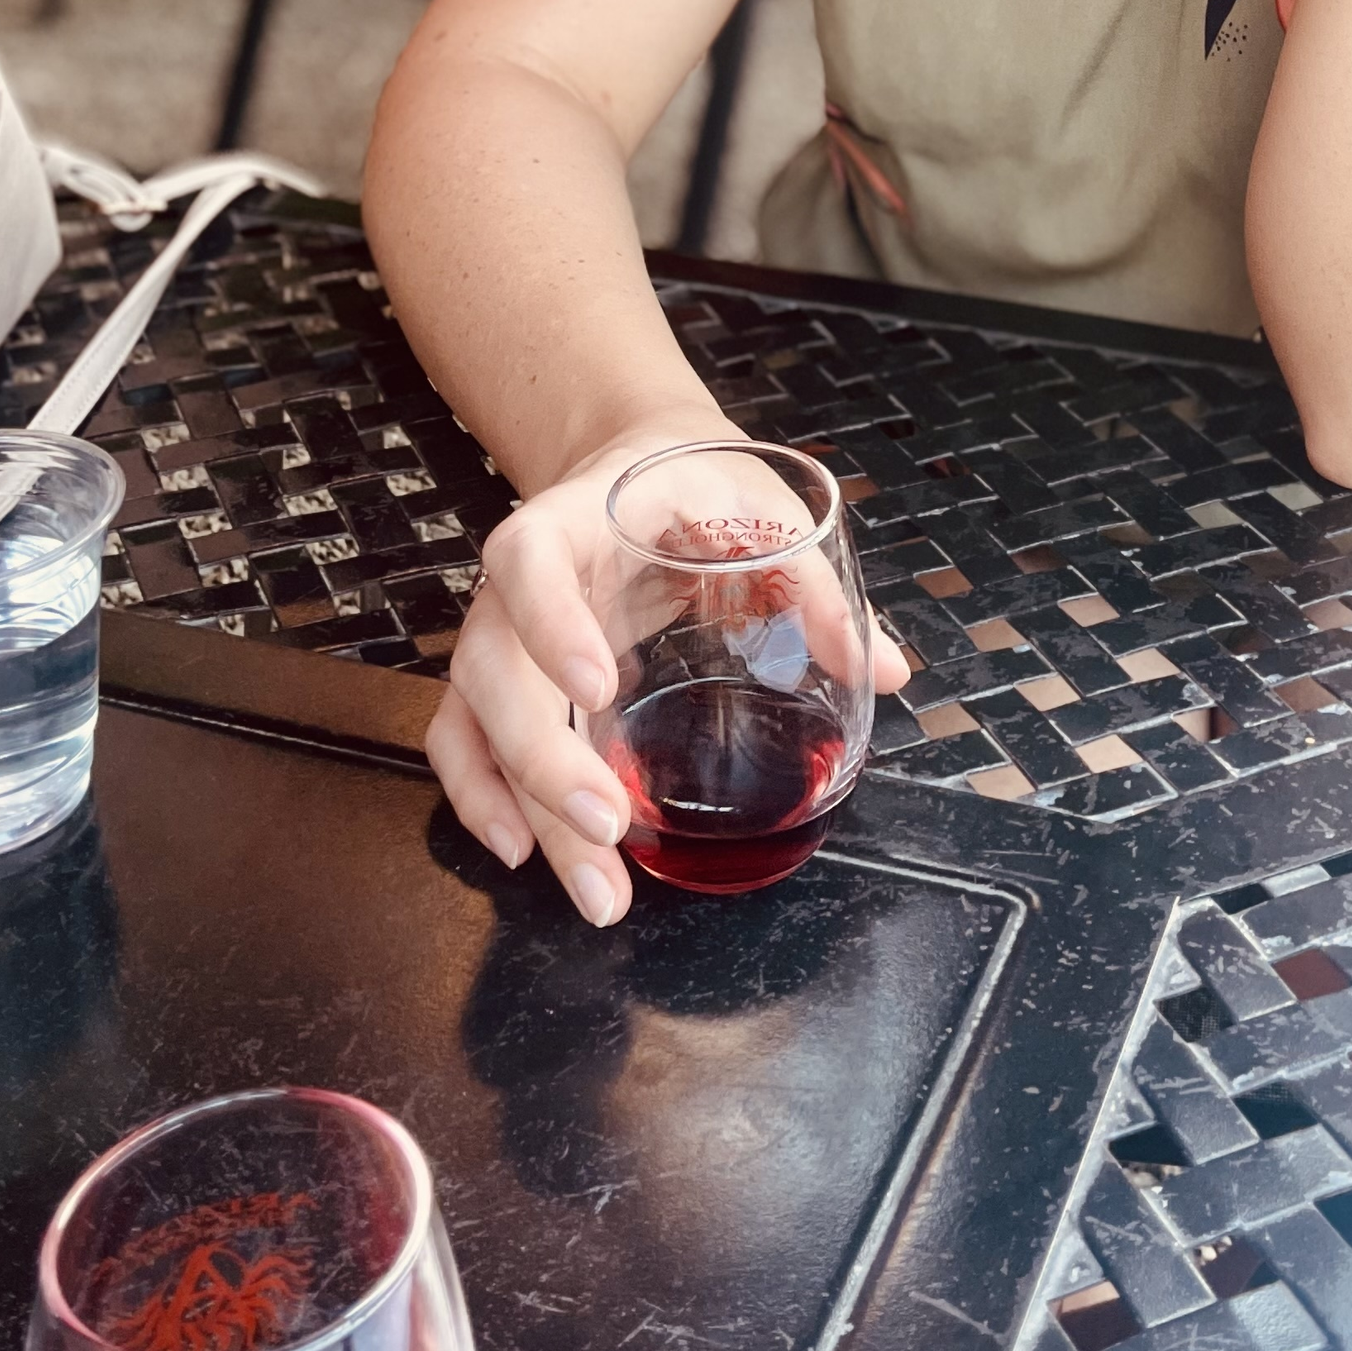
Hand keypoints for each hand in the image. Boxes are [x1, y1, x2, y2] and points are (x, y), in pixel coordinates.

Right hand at [427, 418, 912, 925]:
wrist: (634, 462)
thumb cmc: (692, 484)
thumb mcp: (757, 504)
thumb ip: (814, 581)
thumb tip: (889, 669)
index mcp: (572, 520)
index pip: (531, 563)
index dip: (551, 623)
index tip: (598, 686)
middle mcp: (516, 582)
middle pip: (494, 667)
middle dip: (543, 757)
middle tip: (609, 827)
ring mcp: (500, 633)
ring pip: (475, 721)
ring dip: (523, 805)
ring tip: (596, 888)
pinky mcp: (504, 678)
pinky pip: (462, 741)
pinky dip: (480, 799)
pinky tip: (522, 853)